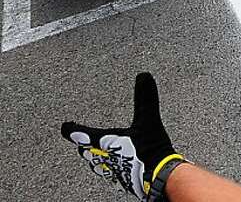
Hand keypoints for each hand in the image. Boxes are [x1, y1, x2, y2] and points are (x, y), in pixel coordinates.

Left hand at [61, 73, 183, 199]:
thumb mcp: (149, 120)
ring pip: (95, 162)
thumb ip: (145, 98)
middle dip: (84, 143)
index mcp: (105, 142)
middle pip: (86, 151)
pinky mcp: (120, 179)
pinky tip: (116, 163)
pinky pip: (108, 171)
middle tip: (80, 137)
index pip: (81, 135)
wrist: (159, 175)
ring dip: (94, 155)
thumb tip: (143, 77)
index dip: (71, 130)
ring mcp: (111, 170)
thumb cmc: (150, 150)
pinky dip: (108, 164)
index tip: (65, 127)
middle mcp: (104, 157)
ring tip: (95, 150)